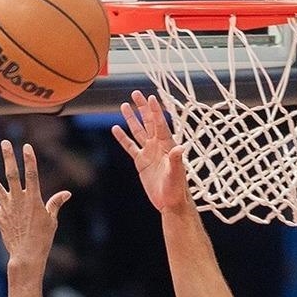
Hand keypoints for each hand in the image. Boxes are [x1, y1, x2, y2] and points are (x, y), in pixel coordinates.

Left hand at [0, 140, 70, 269]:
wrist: (27, 255)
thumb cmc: (43, 238)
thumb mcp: (52, 220)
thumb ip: (55, 204)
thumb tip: (66, 193)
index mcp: (33, 199)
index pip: (32, 174)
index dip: (30, 159)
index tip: (26, 146)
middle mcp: (18, 200)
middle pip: (12, 174)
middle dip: (9, 157)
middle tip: (5, 143)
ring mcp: (7, 208)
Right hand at [111, 90, 189, 213]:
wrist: (171, 203)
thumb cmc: (177, 189)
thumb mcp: (176, 174)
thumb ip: (176, 161)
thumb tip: (180, 148)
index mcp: (167, 145)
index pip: (159, 124)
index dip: (155, 111)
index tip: (150, 98)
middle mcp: (158, 146)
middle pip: (148, 122)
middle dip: (142, 108)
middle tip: (135, 93)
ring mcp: (149, 152)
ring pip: (138, 131)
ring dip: (132, 119)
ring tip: (124, 105)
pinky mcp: (141, 162)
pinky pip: (130, 146)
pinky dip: (123, 138)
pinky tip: (116, 128)